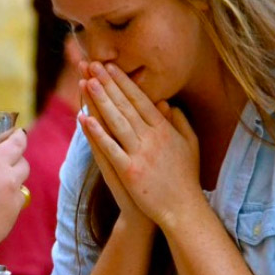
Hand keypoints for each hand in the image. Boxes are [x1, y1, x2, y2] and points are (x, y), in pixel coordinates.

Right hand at [0, 128, 28, 253]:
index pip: (17, 144)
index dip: (19, 136)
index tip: (18, 133)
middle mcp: (9, 179)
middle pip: (24, 164)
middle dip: (17, 159)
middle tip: (5, 160)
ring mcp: (14, 200)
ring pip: (22, 185)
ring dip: (14, 180)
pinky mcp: (13, 218)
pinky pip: (16, 203)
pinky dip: (9, 199)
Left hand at [80, 62, 202, 228]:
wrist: (183, 210)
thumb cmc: (186, 179)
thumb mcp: (190, 145)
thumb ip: (180, 122)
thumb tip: (167, 103)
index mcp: (165, 130)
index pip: (140, 100)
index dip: (124, 82)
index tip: (111, 66)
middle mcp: (153, 138)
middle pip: (126, 106)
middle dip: (108, 83)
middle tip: (93, 64)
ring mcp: (141, 154)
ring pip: (117, 121)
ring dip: (101, 101)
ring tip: (87, 82)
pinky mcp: (130, 171)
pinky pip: (110, 148)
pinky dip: (97, 133)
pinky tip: (84, 119)